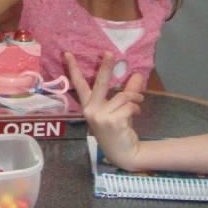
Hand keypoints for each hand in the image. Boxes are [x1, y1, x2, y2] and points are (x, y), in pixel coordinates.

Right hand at [67, 51, 144, 168]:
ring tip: (139, 102)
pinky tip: (136, 115)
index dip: (73, 69)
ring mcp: (99, 116)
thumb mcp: (121, 110)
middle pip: (99, 83)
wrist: (125, 154)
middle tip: (110, 53)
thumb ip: (128, 92)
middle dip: (105, 67)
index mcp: (89, 106)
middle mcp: (90, 110)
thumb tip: (136, 75)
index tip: (67, 54)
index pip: (79, 85)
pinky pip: (128, 106)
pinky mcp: (111, 121)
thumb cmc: (120, 131)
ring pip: (122, 96)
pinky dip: (136, 108)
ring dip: (135, 98)